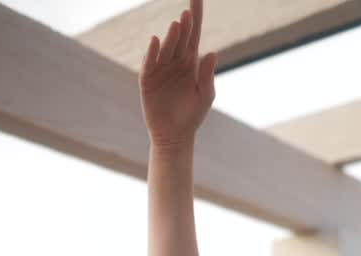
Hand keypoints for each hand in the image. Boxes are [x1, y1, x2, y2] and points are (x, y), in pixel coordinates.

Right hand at [139, 0, 216, 148]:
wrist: (174, 137)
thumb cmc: (192, 116)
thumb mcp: (205, 96)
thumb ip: (208, 76)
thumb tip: (213, 53)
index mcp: (191, 61)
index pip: (194, 32)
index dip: (196, 14)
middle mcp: (175, 60)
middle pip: (180, 38)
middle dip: (184, 26)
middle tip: (187, 15)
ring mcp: (160, 68)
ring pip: (166, 47)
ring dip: (171, 37)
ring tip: (177, 25)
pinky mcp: (147, 79)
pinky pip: (149, 62)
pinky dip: (152, 52)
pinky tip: (156, 41)